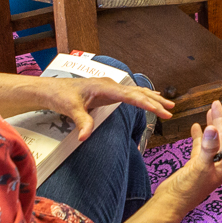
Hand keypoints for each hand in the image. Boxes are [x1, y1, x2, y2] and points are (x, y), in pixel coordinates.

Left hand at [35, 77, 174, 140]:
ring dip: (152, 98)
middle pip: (138, 92)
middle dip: (155, 101)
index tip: (159, 110)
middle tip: (171, 111)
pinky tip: (153, 97)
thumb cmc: (60, 96)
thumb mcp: (69, 109)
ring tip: (169, 105)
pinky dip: (143, 96)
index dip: (146, 103)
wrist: (51, 89)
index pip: (130, 96)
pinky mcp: (108, 92)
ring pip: (136, 92)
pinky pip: (130, 94)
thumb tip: (85, 137)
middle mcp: (110, 85)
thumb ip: (81, 122)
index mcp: (104, 87)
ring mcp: (110, 88)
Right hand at [163, 101, 221, 206]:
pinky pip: (200, 147)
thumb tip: (213, 128)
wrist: (171, 203)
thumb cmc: (189, 189)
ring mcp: (207, 165)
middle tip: (216, 104)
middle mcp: (219, 164)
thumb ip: (208, 147)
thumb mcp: (200, 166)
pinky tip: (195, 127)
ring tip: (209, 111)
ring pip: (212, 141)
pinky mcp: (195, 165)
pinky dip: (198, 136)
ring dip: (211, 126)